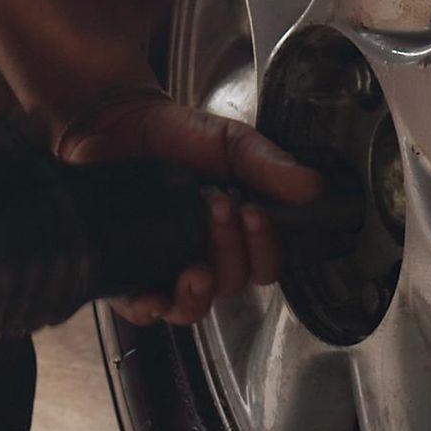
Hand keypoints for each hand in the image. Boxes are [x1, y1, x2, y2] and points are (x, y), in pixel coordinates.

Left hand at [60, 89, 322, 326]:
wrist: (118, 120)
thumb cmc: (178, 135)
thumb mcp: (231, 144)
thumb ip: (268, 164)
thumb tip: (312, 186)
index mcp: (237, 234)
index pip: (265, 264)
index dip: (265, 247)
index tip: (254, 212)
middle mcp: (205, 259)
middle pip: (231, 284)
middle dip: (230, 250)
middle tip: (218, 205)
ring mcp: (165, 270)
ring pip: (191, 307)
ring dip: (198, 292)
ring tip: (196, 267)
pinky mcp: (125, 274)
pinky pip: (140, 310)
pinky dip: (150, 310)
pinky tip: (154, 298)